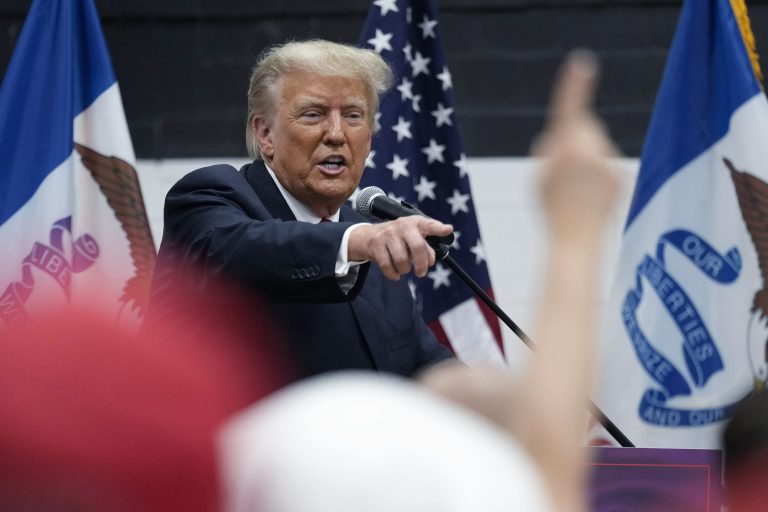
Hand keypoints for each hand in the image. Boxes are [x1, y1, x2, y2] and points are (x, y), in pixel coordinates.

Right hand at [348, 216, 453, 279]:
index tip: (448, 230)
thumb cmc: (398, 238)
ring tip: (404, 269)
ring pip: (402, 260)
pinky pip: (387, 266)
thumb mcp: (413, 237)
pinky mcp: (376, 245)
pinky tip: (396, 274)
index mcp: (416, 223)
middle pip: (418, 246)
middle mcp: (402, 226)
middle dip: (422, 264)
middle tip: (421, 273)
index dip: (439, 228)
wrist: (369, 236)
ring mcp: (388, 235)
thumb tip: (430, 261)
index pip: (429, 225)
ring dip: (405, 270)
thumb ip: (426, 247)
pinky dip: (393, 275)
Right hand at [534, 50, 620, 246]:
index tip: (582, 63)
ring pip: (595, 146)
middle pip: (583, 127)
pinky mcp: (621, 175)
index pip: (569, 111)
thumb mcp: (538, 176)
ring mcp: (609, 164)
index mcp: (565, 149)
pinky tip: (591, 197)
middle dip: (573, 139)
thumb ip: (550, 149)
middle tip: (559, 174)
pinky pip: (607, 163)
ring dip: (586, 159)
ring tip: (575, 192)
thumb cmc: (550, 210)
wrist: (576, 242)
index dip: (574, 86)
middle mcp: (591, 152)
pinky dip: (598, 174)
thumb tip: (562, 136)